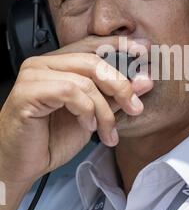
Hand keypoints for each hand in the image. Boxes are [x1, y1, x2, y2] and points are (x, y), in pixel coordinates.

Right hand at [0, 36, 152, 183]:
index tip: (145, 50)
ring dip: (104, 109)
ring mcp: (33, 75)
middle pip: (93, 61)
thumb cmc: (51, 140)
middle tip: (135, 107)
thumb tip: (145, 80)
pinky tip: (86, 126)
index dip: (120, 44)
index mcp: (58, 64)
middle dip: (120, 85)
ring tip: (107, 131)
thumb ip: (116, 97)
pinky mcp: (27, 92)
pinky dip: (85, 110)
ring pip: (84, 79)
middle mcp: (44, 63)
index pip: (92, 44)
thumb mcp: (94, 116)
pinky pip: (69, 91)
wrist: (22, 165)